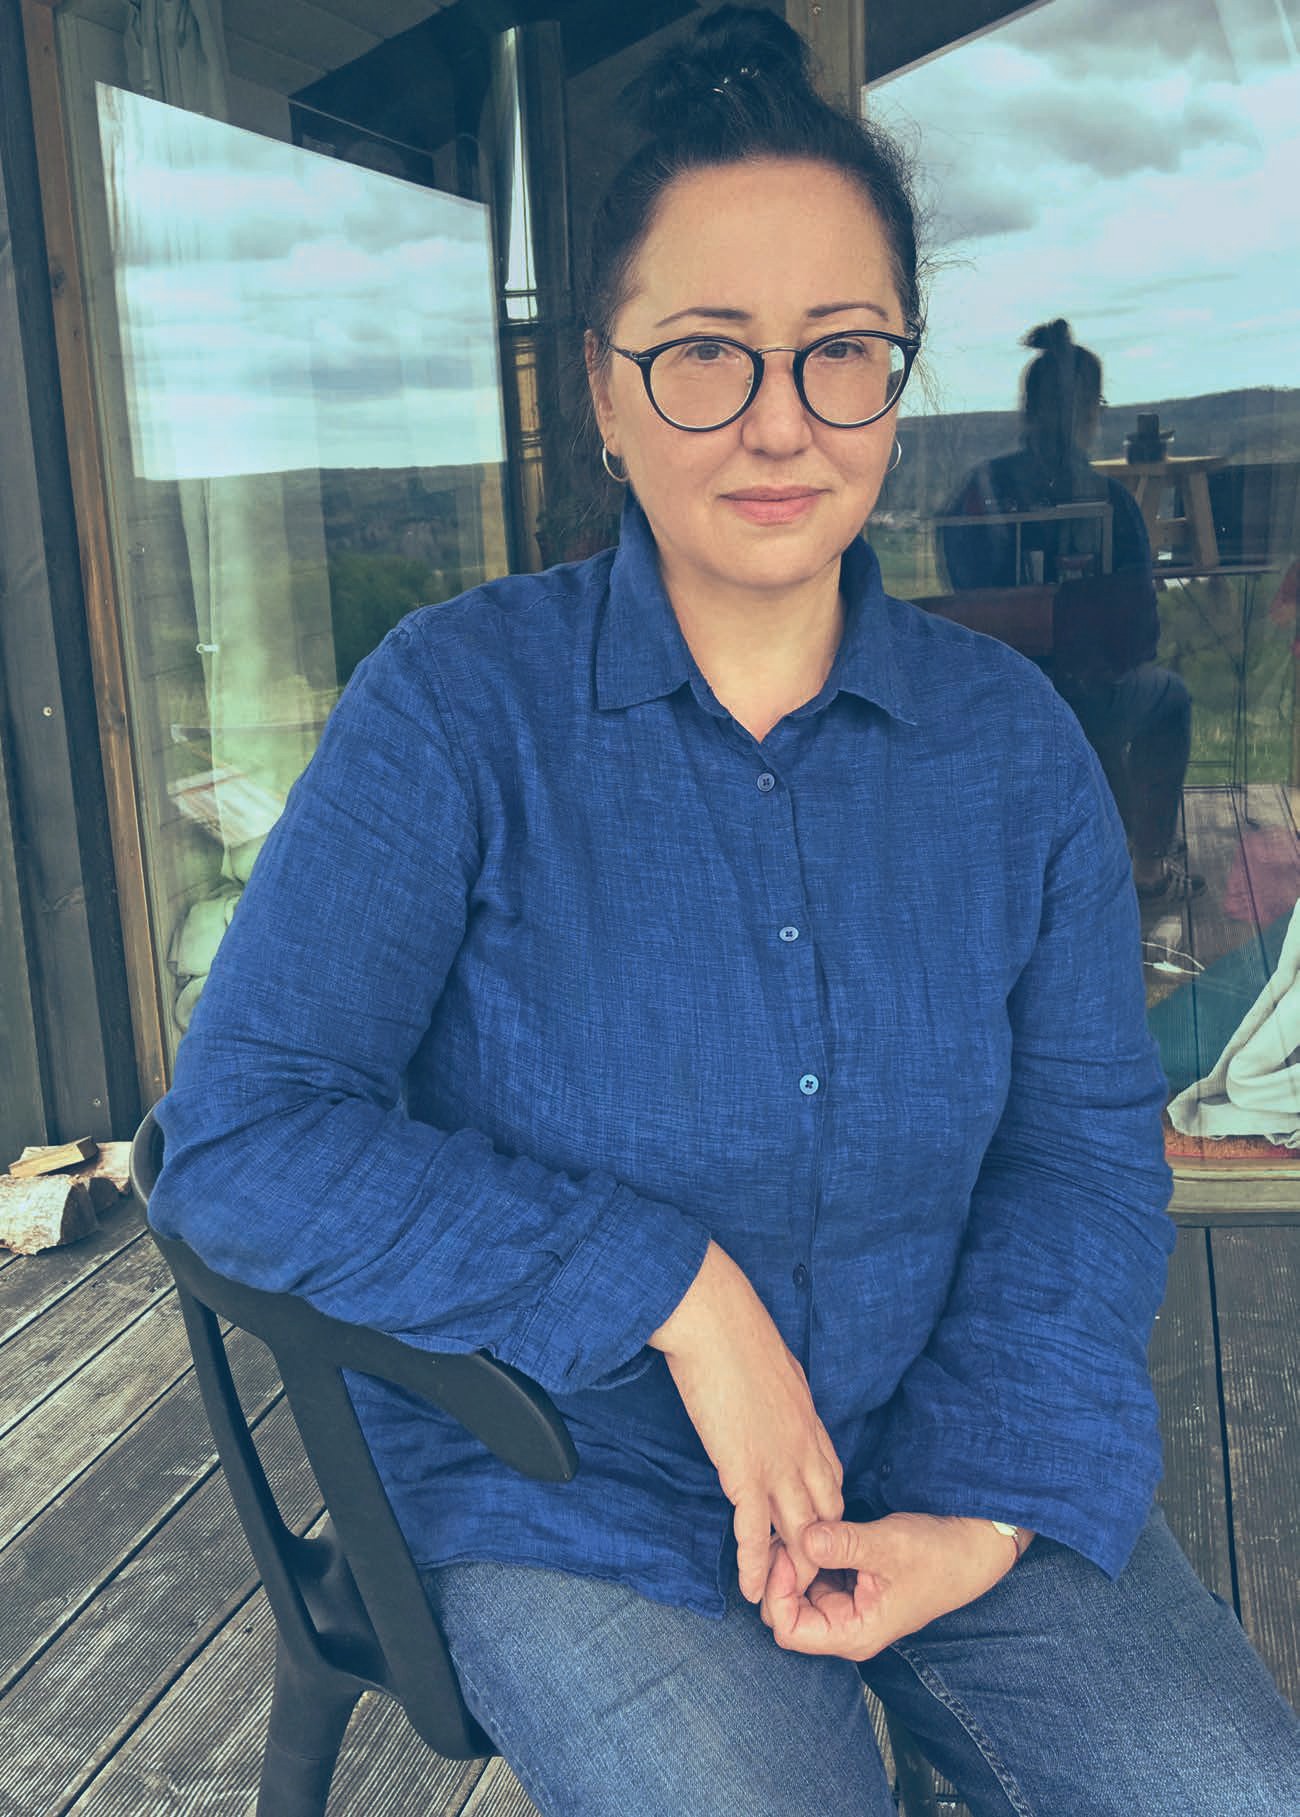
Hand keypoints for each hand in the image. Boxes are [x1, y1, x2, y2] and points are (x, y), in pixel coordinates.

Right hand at [648, 1241, 843, 1602]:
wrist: (716, 1322)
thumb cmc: (738, 1333)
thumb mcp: (777, 1366)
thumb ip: (782, 1396)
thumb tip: (774, 1401)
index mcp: (810, 1423)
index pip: (831, 1482)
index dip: (824, 1513)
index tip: (813, 1533)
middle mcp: (803, 1450)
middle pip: (823, 1516)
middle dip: (815, 1552)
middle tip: (801, 1581)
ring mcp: (778, 1464)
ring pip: (797, 1532)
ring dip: (790, 1570)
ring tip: (782, 1602)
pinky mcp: (745, 1472)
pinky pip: (755, 1530)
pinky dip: (755, 1564)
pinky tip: (751, 1589)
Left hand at [759, 1512, 1030, 1660]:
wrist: (971, 1548)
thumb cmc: (938, 1555)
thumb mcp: (889, 1546)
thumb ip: (844, 1544)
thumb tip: (804, 1537)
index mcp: (853, 1632)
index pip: (789, 1630)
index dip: (777, 1591)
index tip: (785, 1551)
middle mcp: (845, 1625)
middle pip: (786, 1612)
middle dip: (778, 1575)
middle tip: (782, 1533)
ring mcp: (847, 1605)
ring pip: (797, 1590)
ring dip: (792, 1561)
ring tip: (794, 1525)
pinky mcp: (850, 1583)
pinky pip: (815, 1573)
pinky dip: (807, 1553)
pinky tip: (811, 1527)